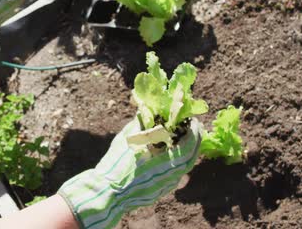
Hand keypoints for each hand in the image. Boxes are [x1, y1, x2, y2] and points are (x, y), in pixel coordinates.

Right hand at [58, 118, 201, 228]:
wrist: (107, 193)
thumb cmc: (116, 164)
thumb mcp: (127, 139)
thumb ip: (141, 123)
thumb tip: (147, 108)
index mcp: (166, 160)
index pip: (189, 143)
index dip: (193, 130)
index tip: (192, 120)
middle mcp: (171, 175)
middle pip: (191, 156)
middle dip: (194, 140)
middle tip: (192, 128)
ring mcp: (167, 185)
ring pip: (184, 167)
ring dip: (186, 152)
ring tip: (182, 139)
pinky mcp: (161, 191)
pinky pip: (176, 175)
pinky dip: (177, 162)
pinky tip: (169, 155)